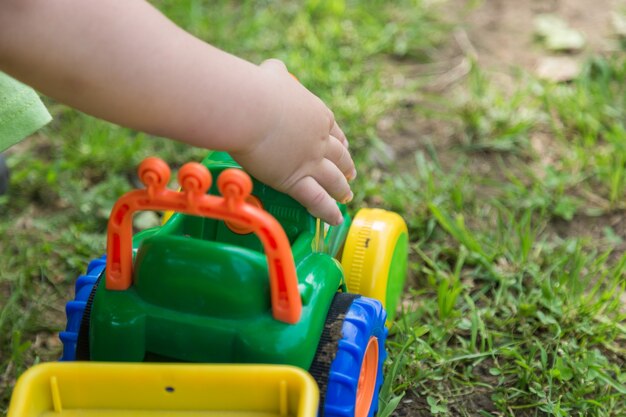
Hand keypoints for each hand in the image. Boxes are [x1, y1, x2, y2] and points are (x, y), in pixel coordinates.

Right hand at [230, 59, 355, 224]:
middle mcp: (319, 140)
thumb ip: (277, 73)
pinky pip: (317, 200)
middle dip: (346, 167)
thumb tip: (274, 69)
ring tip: (346, 197)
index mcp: (317, 115)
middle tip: (350, 176)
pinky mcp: (296, 180)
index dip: (341, 143)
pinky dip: (328, 211)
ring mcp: (311, 161)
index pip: (334, 131)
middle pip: (339, 157)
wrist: (249, 109)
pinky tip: (336, 218)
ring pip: (332, 180)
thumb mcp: (272, 73)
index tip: (345, 148)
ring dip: (341, 190)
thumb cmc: (255, 89)